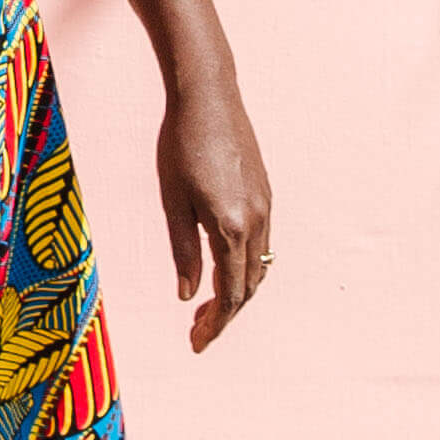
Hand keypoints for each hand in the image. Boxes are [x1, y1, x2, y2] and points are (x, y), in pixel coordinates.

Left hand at [157, 71, 272, 350]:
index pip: (229, 294)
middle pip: (248, 286)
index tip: (196, 344)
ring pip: (259, 267)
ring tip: (207, 307)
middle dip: (225, 315)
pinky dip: (245, 267)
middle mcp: (257, 220)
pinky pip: (262, 244)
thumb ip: (182, 251)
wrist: (209, 95)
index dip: (215, 324)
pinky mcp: (265, 193)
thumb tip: (187, 295)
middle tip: (197, 332)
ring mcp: (266, 206)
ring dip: (237, 292)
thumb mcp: (172, 201)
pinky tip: (223, 269)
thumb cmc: (180, 144)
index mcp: (231, 226)